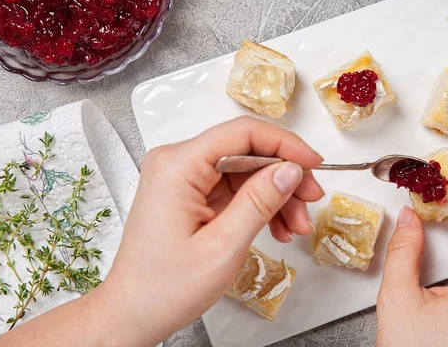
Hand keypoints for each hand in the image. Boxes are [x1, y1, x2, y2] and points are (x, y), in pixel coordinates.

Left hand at [89, 117, 323, 345]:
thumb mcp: (223, 247)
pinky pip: (233, 189)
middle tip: (311, 203)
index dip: (285, 144)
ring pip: (244, 172)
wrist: (132, 314)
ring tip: (296, 227)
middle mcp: (177, 162)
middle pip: (246, 152)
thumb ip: (259, 202)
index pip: (242, 133)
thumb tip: (291, 169)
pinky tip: (277, 228)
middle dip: (283, 177)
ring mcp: (182, 177)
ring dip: (275, 196)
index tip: (314, 165)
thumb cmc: (166, 288)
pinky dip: (258, 206)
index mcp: (178, 165)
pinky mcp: (188, 193)